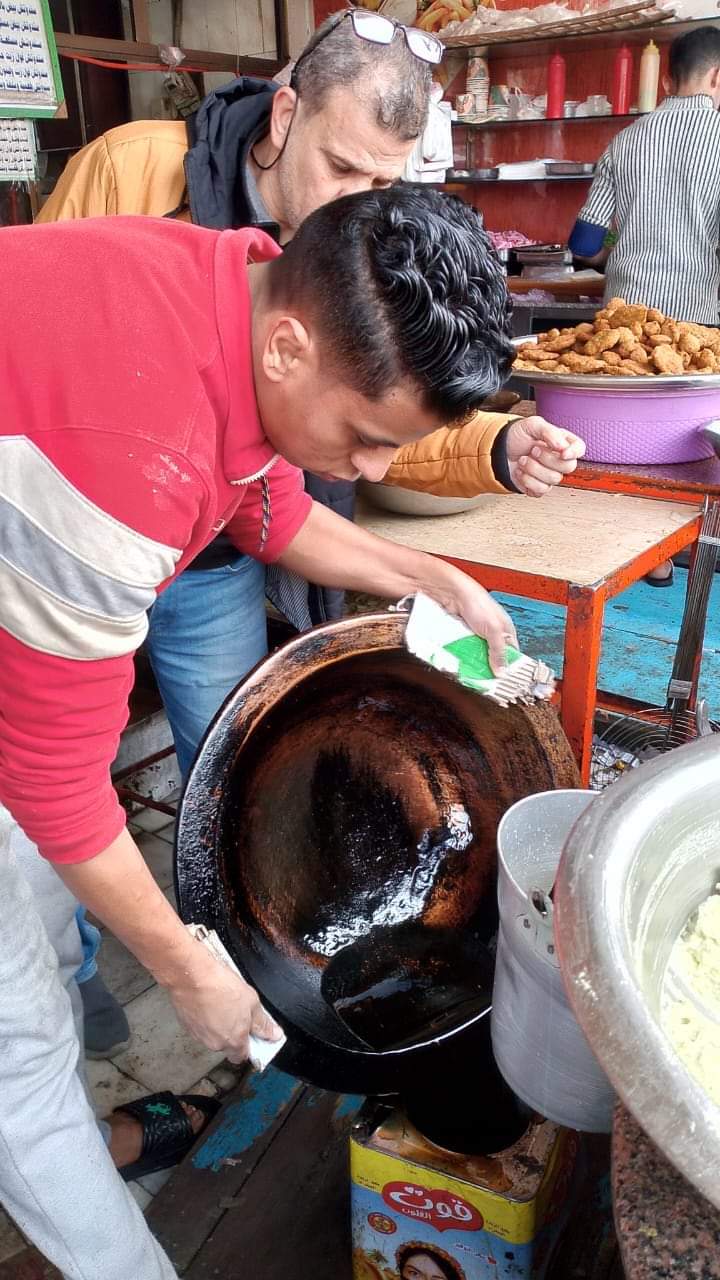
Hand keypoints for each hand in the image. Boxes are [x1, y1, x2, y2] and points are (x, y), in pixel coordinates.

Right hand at [167, 941, 282, 1063]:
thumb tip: (274, 1034)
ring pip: (213, 1035)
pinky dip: (204, 1018)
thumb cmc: (220, 986)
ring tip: (222, 1003)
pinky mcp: (187, 1026)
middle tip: (237, 1011)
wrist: (192, 976)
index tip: (251, 1032)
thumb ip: (263, 1023)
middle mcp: (215, 1044)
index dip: (248, 1045)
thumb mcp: (252, 1002)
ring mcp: (199, 1036)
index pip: (242, 1056)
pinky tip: (209, 1001)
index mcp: (234, 1041)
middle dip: (232, 1032)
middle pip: (227, 1045)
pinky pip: (200, 1026)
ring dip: (218, 1024)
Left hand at [445, 573, 517, 675]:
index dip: (508, 667)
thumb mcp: (494, 630)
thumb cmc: (477, 603)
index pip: (511, 654)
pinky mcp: (462, 635)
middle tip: (484, 679)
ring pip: (476, 656)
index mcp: (506, 631)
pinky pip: (463, 651)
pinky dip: (462, 656)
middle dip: (487, 667)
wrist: (452, 593)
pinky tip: (459, 660)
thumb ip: (499, 652)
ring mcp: (476, 635)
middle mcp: (491, 633)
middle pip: (492, 658)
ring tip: (470, 670)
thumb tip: (502, 671)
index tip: (502, 681)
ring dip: (473, 662)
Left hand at [505, 417, 585, 496]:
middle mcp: (559, 460)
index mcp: (562, 442)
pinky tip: (521, 472)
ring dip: (533, 469)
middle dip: (547, 459)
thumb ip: (550, 432)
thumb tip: (562, 446)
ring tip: (523, 460)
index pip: (579, 449)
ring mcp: (550, 475)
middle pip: (568, 466)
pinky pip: (541, 490)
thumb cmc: (518, 436)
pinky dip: (527, 481)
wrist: (499, 450)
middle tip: (533, 450)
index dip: (574, 452)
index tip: (562, 452)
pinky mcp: (539, 487)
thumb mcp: (533, 425)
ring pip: (554, 479)